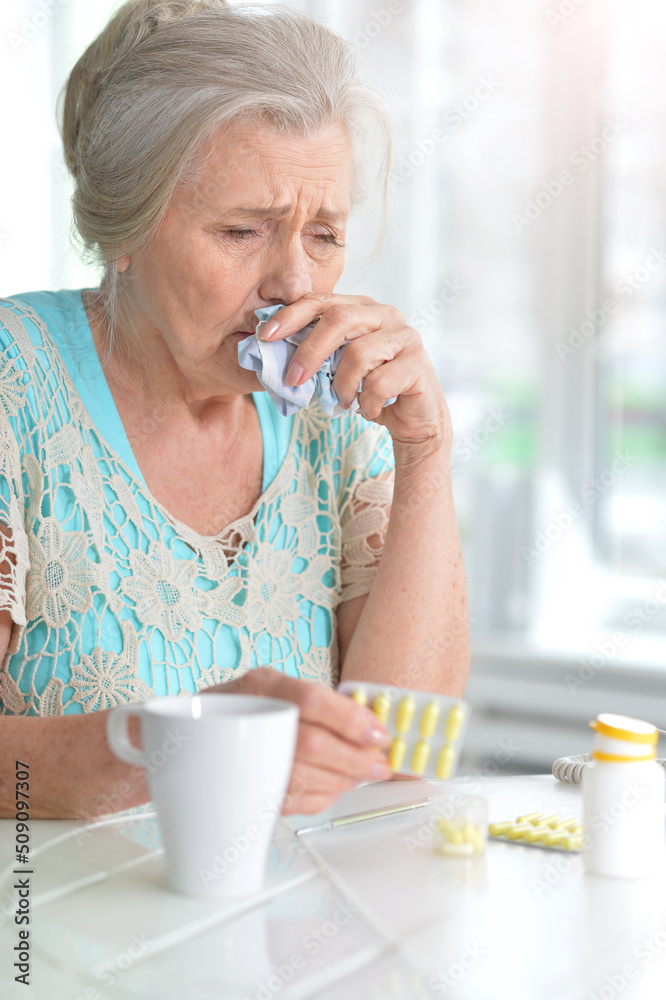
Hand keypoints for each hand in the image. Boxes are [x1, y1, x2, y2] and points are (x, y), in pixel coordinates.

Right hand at [202, 668, 392, 813]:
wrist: (192, 734)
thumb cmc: (244, 707)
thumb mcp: (276, 686)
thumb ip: (320, 702)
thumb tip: (367, 723)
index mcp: (261, 685)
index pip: (311, 700)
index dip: (350, 718)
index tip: (378, 732)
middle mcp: (251, 719)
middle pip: (314, 743)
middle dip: (356, 757)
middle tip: (380, 762)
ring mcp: (246, 759)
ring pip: (307, 777)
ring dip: (345, 779)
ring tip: (363, 773)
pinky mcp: (249, 791)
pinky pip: (296, 801)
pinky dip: (324, 796)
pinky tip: (336, 785)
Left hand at [257, 292, 451, 451]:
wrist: (412, 419)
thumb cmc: (369, 389)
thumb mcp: (336, 367)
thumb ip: (314, 352)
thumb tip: (269, 349)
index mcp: (362, 308)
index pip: (322, 300)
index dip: (291, 315)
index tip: (265, 335)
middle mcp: (385, 314)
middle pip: (340, 318)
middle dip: (310, 351)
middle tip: (292, 379)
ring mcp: (405, 336)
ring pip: (359, 354)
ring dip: (343, 386)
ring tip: (344, 401)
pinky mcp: (418, 363)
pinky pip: (379, 382)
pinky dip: (365, 403)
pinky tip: (368, 409)